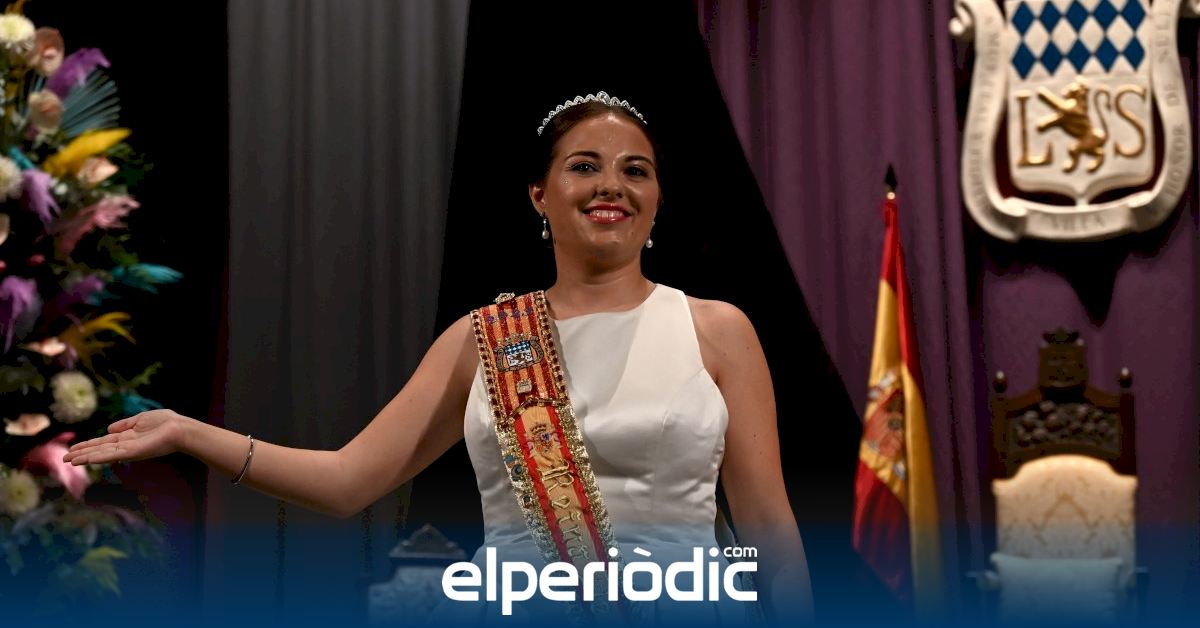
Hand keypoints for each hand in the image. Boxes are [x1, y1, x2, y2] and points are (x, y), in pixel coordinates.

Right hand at [63, 409, 190, 465]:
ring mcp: (128, 450)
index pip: (103, 442)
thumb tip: (108, 427)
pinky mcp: (134, 452)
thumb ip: (125, 424)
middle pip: (99, 449)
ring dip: (86, 457)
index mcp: (126, 437)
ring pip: (103, 454)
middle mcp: (125, 445)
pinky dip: (100, 457)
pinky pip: (114, 454)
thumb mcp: (141, 419)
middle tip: (65, 458)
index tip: (73, 449)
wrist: (180, 428)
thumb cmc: (165, 422)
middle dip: (82, 453)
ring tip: (71, 460)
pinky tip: (88, 459)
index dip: (87, 445)